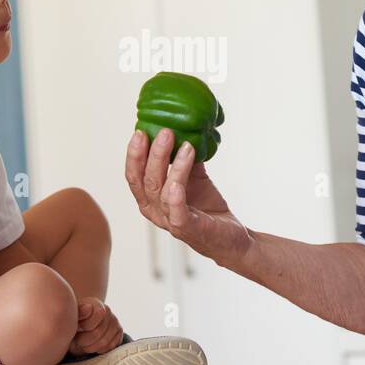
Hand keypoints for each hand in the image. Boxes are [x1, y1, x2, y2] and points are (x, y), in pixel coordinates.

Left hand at [68, 297, 122, 356]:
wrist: (79, 328)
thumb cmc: (74, 322)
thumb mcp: (72, 317)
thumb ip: (79, 312)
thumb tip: (89, 308)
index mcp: (96, 304)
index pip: (97, 316)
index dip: (85, 326)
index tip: (77, 328)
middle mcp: (108, 310)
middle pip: (97, 333)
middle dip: (84, 341)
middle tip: (77, 341)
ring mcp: (115, 321)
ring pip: (105, 342)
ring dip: (91, 347)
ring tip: (83, 344)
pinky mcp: (118, 332)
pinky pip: (111, 346)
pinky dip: (100, 350)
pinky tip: (93, 345)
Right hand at [125, 128, 252, 265]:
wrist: (230, 236)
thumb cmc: (206, 207)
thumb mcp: (194, 177)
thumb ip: (185, 159)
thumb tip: (184, 129)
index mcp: (150, 198)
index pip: (134, 175)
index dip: (134, 154)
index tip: (140, 131)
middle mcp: (153, 211)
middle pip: (144, 181)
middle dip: (151, 154)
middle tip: (164, 131)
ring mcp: (169, 221)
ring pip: (161, 192)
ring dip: (171, 166)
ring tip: (185, 145)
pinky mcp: (188, 229)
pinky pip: (177, 213)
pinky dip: (175, 196)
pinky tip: (178, 182)